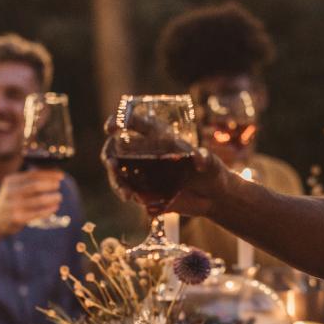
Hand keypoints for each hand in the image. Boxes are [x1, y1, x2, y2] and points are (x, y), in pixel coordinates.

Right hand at [0, 170, 64, 234]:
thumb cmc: (11, 200)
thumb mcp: (14, 186)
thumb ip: (30, 179)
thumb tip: (53, 171)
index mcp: (11, 181)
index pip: (33, 174)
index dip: (49, 174)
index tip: (60, 175)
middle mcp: (11, 192)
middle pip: (36, 186)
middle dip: (50, 185)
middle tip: (58, 186)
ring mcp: (13, 206)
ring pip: (39, 200)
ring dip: (52, 198)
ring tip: (59, 197)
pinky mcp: (17, 218)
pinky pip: (38, 213)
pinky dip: (48, 210)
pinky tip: (54, 208)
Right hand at [101, 116, 234, 216]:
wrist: (214, 198)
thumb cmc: (213, 171)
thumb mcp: (212, 163)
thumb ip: (205, 158)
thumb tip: (199, 157)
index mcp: (159, 137)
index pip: (134, 123)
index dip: (118, 120)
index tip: (111, 127)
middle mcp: (146, 152)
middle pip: (116, 149)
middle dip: (109, 156)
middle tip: (112, 166)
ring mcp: (143, 172)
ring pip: (119, 173)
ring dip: (117, 182)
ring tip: (127, 195)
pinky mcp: (145, 191)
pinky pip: (130, 191)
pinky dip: (129, 196)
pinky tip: (140, 203)